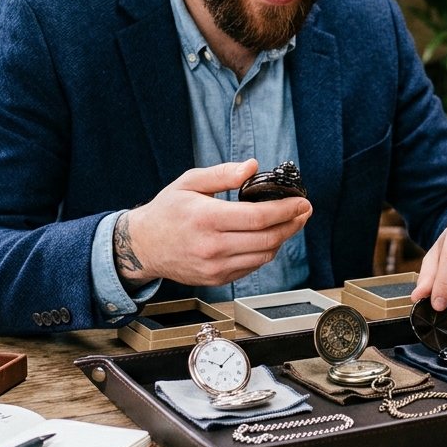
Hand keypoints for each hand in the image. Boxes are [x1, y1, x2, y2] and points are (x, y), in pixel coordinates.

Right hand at [120, 159, 311, 285]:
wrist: (142, 246)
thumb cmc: (166, 212)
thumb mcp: (189, 182)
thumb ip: (222, 174)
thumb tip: (252, 167)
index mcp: (207, 218)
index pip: (258, 217)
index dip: (286, 210)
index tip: (301, 202)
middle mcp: (212, 246)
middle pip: (267, 239)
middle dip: (292, 224)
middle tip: (304, 211)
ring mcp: (215, 267)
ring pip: (263, 256)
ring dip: (282, 239)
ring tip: (290, 223)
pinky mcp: (216, 279)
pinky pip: (251, 267)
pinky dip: (265, 252)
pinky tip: (268, 238)